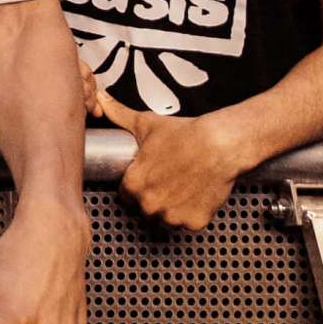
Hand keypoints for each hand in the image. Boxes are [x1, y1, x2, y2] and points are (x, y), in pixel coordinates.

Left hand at [93, 92, 243, 229]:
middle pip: (144, 208)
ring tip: (180, 188)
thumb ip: (119, 115)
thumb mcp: (146, 123)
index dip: (135, 186)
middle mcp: (150, 203)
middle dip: (152, 198)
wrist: (220, 145)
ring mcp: (172, 215)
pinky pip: (187, 223)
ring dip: (169, 209)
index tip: (146, 179)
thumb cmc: (185, 136)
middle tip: (166, 181)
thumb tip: (102, 100)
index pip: (125, 194)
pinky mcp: (194, 222)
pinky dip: (191, 213)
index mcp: (134, 184)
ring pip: (164, 219)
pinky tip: (194, 195)